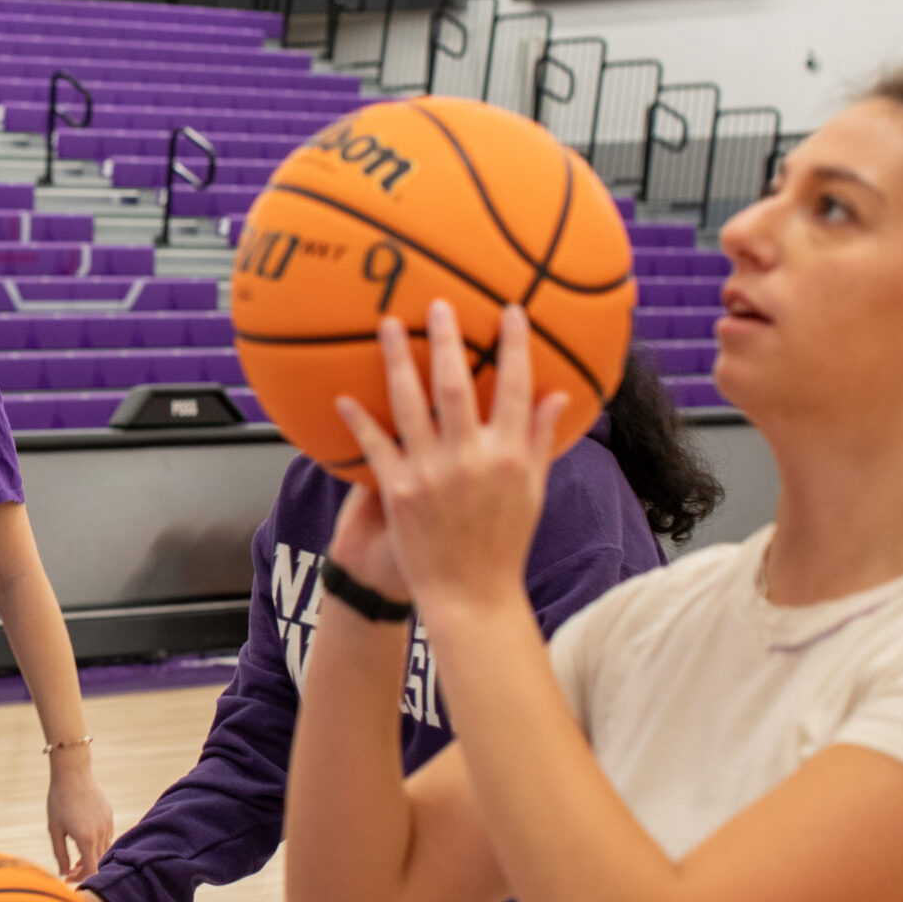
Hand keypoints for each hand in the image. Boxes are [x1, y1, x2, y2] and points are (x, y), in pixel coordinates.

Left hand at [47, 757, 113, 881]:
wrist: (72, 773)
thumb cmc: (59, 800)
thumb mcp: (55, 829)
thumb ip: (60, 854)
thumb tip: (64, 874)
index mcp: (86, 838)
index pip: (91, 870)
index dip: (81, 879)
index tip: (68, 880)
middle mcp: (101, 833)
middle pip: (99, 863)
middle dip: (84, 871)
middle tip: (69, 872)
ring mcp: (107, 824)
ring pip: (104, 850)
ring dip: (91, 858)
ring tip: (75, 858)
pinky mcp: (109, 816)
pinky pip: (106, 837)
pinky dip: (96, 845)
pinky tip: (84, 842)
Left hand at [334, 300, 562, 626]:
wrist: (471, 596)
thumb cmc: (504, 543)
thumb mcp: (533, 492)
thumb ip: (539, 440)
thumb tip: (558, 395)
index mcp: (510, 456)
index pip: (516, 388)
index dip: (513, 346)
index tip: (510, 311)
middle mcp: (472, 459)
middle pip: (455, 385)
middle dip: (446, 340)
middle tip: (437, 305)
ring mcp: (433, 474)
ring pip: (410, 405)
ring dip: (396, 361)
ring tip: (387, 326)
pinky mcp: (399, 492)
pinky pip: (375, 447)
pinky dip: (359, 421)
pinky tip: (344, 397)